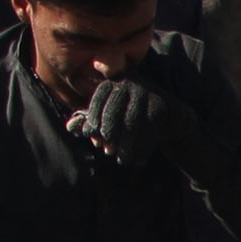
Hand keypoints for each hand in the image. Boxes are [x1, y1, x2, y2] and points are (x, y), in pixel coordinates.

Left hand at [77, 74, 203, 179]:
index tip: (93, 137)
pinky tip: (137, 160)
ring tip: (122, 159)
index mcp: (114, 81)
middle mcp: (130, 82)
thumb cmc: (132, 119)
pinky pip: (148, 131)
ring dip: (125, 146)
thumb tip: (70, 128)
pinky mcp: (162, 106)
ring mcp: (147, 93)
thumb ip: (91, 122)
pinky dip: (141, 149)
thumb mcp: (111, 117)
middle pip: (114, 111)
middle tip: (107, 151)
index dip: (93, 118)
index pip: (99, 98)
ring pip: (131, 124)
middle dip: (109, 134)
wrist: (170, 118)